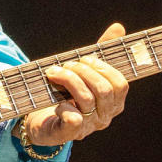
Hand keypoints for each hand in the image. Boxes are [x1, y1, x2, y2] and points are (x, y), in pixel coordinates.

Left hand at [22, 22, 128, 147]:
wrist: (40, 120)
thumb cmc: (65, 93)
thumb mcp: (84, 71)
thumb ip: (102, 52)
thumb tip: (118, 27)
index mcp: (113, 102)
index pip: (120, 84)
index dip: (103, 67)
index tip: (85, 58)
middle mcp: (104, 117)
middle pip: (105, 90)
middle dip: (84, 71)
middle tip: (66, 65)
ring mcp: (87, 127)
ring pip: (87, 100)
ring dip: (69, 80)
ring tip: (54, 73)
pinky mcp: (67, 133)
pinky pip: (74, 120)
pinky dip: (64, 107)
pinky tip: (56, 101)